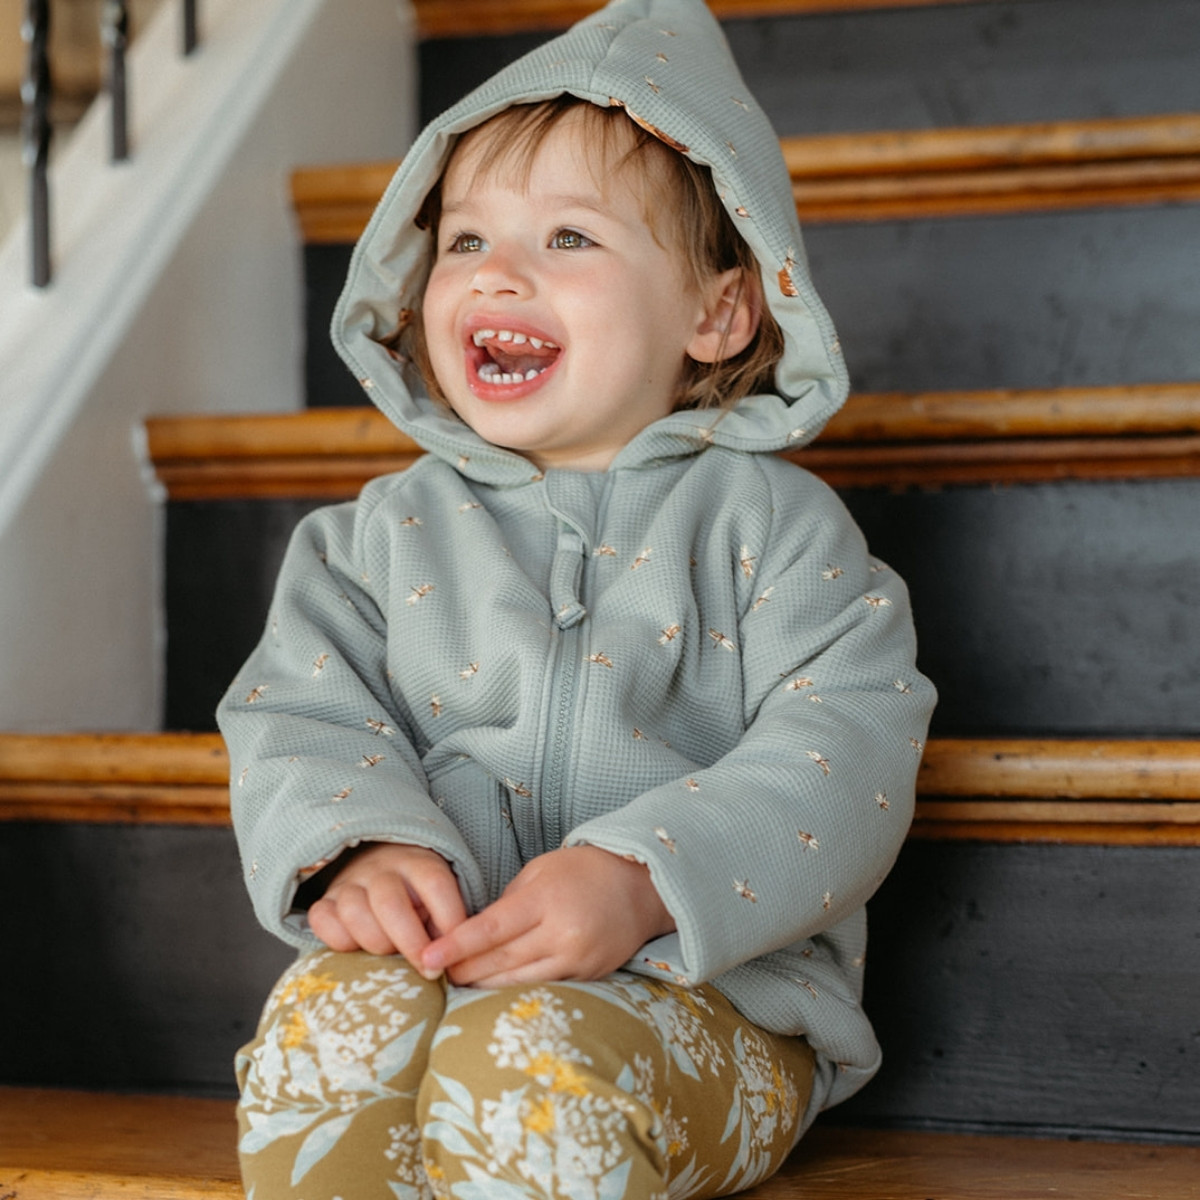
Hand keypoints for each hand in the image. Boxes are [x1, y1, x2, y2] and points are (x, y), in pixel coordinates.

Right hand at [307, 842, 466, 974]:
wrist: (379, 871)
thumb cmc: (419, 898)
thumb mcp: (441, 901)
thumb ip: (448, 927)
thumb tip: (452, 962)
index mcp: (419, 863)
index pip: (435, 884)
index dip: (448, 921)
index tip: (454, 954)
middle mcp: (382, 868)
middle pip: (390, 903)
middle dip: (410, 944)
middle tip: (425, 969)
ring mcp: (350, 882)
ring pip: (354, 912)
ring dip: (375, 943)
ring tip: (390, 954)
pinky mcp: (324, 901)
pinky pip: (322, 920)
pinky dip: (339, 940)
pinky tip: (358, 949)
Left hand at [419, 845, 675, 986]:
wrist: (641, 888)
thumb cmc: (583, 871)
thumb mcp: (541, 871)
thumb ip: (507, 902)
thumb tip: (472, 932)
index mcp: (546, 899)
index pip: (491, 928)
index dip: (456, 945)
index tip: (427, 958)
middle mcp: (562, 932)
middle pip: (500, 960)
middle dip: (463, 970)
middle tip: (433, 974)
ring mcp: (577, 959)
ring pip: (518, 981)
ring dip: (483, 986)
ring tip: (457, 984)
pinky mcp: (589, 976)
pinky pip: (543, 987)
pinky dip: (515, 989)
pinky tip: (494, 990)